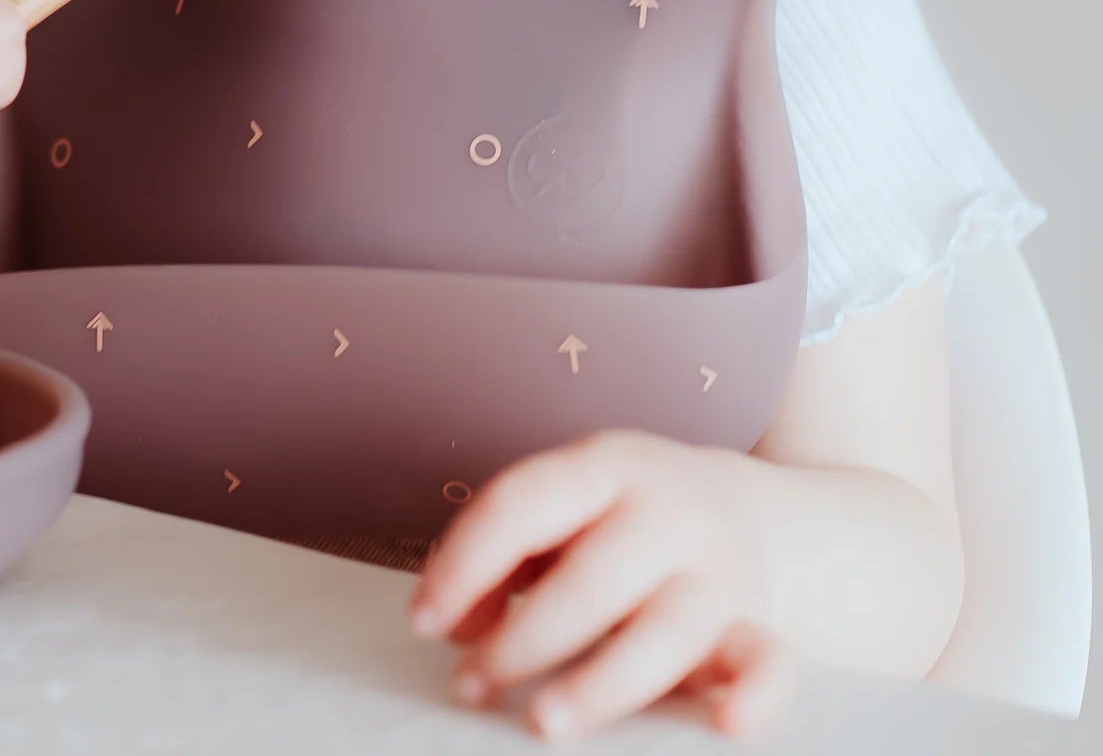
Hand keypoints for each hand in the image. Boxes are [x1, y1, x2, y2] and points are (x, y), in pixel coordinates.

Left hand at [408, 429, 797, 740]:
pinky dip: (754, 696)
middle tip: (470, 687)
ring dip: (601, 682)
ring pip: (666, 630)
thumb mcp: (565, 511)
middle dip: (523, 639)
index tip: (422, 621)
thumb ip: (507, 555)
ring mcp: (720, 570)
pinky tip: (722, 725)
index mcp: (605, 466)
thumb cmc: (621, 522)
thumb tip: (454, 622)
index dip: (465, 564)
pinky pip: (770, 665)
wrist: (755, 515)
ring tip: (543, 723)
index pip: (523, 505)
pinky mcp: (762, 626)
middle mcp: (667, 511)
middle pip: (591, 577)